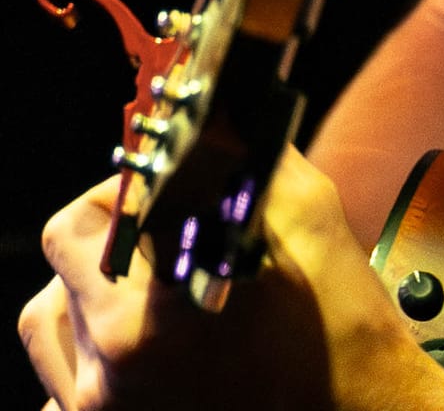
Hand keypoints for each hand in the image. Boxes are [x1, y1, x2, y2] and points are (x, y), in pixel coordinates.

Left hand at [19, 148, 443, 410]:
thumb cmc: (339, 334)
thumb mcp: (311, 218)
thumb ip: (249, 156)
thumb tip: (215, 118)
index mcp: (161, 310)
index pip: (105, 210)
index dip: (142, 182)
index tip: (166, 184)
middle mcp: (114, 366)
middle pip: (65, 253)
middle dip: (113, 228)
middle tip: (160, 230)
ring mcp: (102, 409)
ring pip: (48, 318)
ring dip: (87, 290)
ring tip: (144, 290)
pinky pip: (58, 384)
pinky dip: (87, 357)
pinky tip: (139, 347)